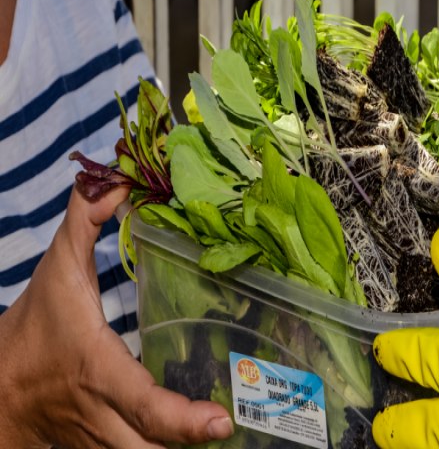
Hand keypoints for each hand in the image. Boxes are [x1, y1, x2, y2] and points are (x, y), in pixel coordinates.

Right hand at [0, 186, 233, 447]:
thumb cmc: (33, 329)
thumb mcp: (57, 269)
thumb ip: (85, 223)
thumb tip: (115, 182)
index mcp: (99, 371)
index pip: (145, 406)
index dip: (184, 420)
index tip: (222, 421)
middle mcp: (105, 415)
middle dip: (194, 446)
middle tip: (239, 429)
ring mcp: (102, 441)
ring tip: (227, 435)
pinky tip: (195, 439)